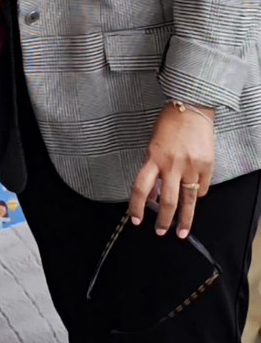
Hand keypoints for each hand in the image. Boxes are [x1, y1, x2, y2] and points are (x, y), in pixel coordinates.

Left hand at [128, 102, 214, 238]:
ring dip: (184, 221)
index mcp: (153, 157)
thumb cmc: (169, 125)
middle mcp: (172, 165)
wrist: (190, 109)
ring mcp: (191, 167)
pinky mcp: (207, 168)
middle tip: (160, 232)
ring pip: (188, 202)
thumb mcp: (154, 146)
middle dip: (163, 220)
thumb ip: (153, 170)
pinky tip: (193, 197)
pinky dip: (197, 195)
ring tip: (181, 232)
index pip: (141, 187)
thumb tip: (152, 194)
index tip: (136, 219)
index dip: (137, 206)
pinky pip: (201, 190)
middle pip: (167, 201)